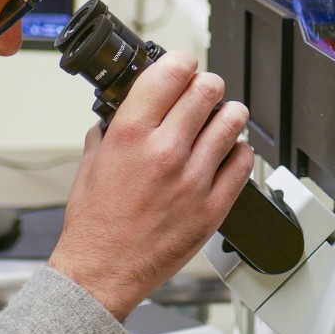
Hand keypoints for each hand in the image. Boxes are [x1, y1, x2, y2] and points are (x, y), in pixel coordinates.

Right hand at [49, 50, 252, 318]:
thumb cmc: (94, 224)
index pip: (172, 72)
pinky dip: (238, 151)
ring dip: (227, 114)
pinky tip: (226, 153)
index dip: (182, 62)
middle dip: (206, 86)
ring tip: (220, 119)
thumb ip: (112, 129)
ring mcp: (193, 179)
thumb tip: (128, 109)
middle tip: (203, 93)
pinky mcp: (212, 207)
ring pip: (232, 121)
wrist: (102, 271)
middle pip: (207, 90)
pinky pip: (243, 162)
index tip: (184, 66)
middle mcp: (164, 151)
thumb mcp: (92, 163)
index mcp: (130, 135)